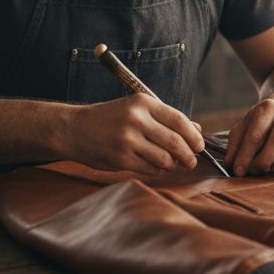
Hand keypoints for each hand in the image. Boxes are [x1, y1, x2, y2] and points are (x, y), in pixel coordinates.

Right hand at [67, 93, 205, 174]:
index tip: (199, 146)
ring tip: (170, 164)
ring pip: (165, 159)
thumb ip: (167, 119)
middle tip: (191, 162)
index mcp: (143, 103)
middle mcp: (136, 119)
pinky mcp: (120, 158)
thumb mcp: (137, 110)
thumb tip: (197, 129)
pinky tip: (154, 166)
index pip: (180, 121)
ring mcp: (127, 139)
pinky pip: (150, 169)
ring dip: (172, 165)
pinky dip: (157, 170)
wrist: (74, 129)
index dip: (194, 137)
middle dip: (189, 156)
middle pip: (176, 142)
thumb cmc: (110, 119)